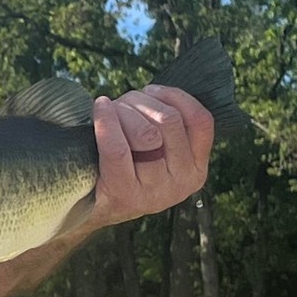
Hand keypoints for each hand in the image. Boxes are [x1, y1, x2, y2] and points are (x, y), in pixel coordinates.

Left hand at [89, 84, 214, 228]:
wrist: (95, 205)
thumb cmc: (126, 166)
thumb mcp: (160, 149)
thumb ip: (169, 126)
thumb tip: (156, 93)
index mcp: (196, 168)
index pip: (201, 121)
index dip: (177, 97)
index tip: (152, 90)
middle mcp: (182, 182)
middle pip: (170, 121)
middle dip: (141, 102)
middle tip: (123, 105)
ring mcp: (155, 191)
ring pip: (145, 132)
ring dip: (122, 112)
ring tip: (110, 114)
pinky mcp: (125, 194)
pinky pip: (117, 148)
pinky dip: (107, 121)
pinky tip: (101, 108)